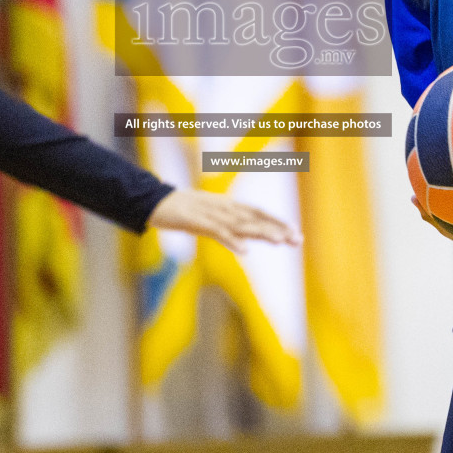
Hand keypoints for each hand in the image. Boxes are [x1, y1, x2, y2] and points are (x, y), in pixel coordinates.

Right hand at [146, 189, 302, 253]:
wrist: (155, 202)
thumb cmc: (182, 210)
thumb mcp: (208, 218)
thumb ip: (225, 227)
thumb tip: (242, 240)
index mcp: (227, 206)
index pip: (258, 213)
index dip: (276, 221)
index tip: (294, 232)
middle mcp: (224, 208)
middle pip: (255, 218)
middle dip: (277, 229)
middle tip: (298, 239)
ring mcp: (212, 215)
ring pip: (241, 225)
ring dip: (261, 233)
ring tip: (280, 242)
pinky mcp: (197, 222)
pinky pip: (218, 233)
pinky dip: (231, 240)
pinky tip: (244, 250)